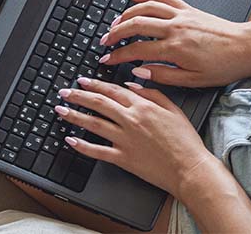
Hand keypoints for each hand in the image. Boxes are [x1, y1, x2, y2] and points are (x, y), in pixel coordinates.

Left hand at [56, 77, 213, 198]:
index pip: (112, 90)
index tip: (82, 81)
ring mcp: (125, 140)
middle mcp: (131, 120)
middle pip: (98, 103)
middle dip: (78, 96)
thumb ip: (152, 93)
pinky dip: (82, 146)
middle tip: (64, 92)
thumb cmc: (185, 141)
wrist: (190, 169)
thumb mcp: (173, 109)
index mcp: (143, 106)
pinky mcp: (123, 159)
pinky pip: (98, 151)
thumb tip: (132, 84)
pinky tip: (70, 140)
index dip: (95, 84)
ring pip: (93, 124)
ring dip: (74, 116)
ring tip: (60, 110)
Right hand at [98, 0, 250, 86]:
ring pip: (145, 8)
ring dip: (126, 14)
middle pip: (135, 25)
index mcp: (175, 49)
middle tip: (105, 41)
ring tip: (114, 23)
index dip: (118, 55)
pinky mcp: (188, 8)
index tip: (108, 59)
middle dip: (115, 33)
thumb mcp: (192, 80)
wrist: (247, 47)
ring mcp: (181, 15)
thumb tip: (139, 71)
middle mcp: (175, 28)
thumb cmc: (224, 66)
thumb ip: (163, 76)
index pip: (137, 50)